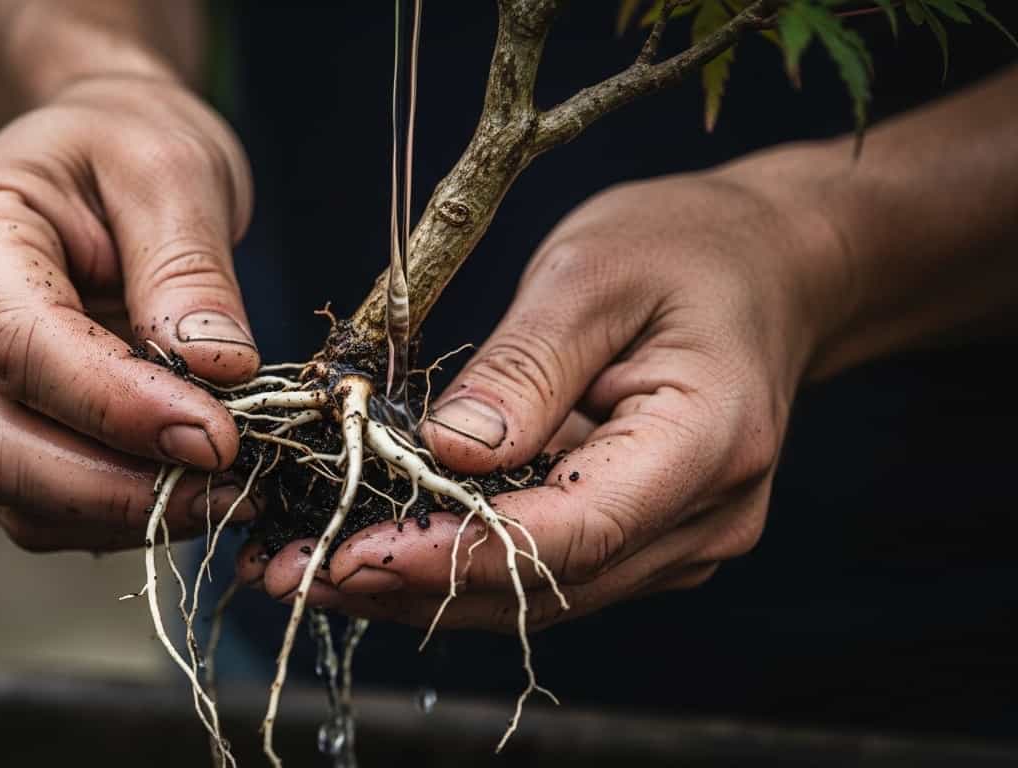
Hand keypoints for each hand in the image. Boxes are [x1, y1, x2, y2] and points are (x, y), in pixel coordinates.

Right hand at [0, 74, 260, 551]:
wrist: (93, 144)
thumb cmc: (126, 141)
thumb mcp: (175, 169)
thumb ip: (189, 271)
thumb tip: (216, 375)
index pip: (23, 348)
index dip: (121, 409)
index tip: (219, 437)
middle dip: (119, 487)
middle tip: (231, 486)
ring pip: (13, 492)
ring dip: (120, 513)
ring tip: (223, 492)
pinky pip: (37, 500)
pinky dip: (111, 513)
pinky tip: (185, 488)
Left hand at [239, 163, 839, 629]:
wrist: (763, 267)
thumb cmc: (685, 249)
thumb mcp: (592, 274)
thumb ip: (524, 366)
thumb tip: (446, 453)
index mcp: (705, 445)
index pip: (571, 533)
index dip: (454, 555)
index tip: (351, 554)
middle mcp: (701, 519)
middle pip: (542, 584)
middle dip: (409, 585)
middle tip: (290, 575)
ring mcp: (674, 540)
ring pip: (532, 594)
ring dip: (417, 588)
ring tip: (304, 571)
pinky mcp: (638, 536)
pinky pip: (539, 569)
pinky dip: (453, 564)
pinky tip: (372, 548)